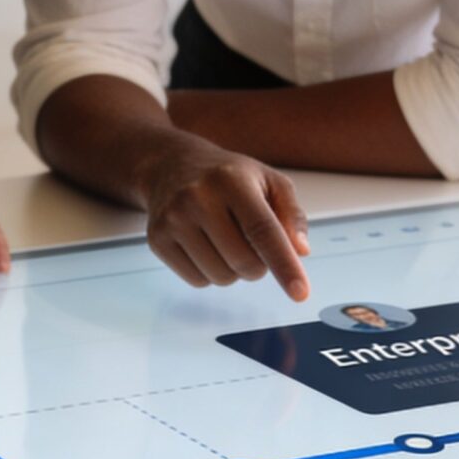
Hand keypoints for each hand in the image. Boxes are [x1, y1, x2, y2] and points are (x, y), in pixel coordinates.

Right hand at [131, 133, 311, 299]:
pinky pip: (196, 281)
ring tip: (226, 241)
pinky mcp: (157, 239)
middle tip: (252, 245)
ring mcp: (173, 220)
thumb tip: (299, 251)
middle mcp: (197, 198)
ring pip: (221, 276)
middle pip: (244, 261)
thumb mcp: (268, 180)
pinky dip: (210, 273)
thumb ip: (291, 213)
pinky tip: (206, 247)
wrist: (171, 166)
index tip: (300, 292)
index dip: (284, 264)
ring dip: (234, 270)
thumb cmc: (226, 176)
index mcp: (231, 180)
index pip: (263, 230)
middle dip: (259, 265)